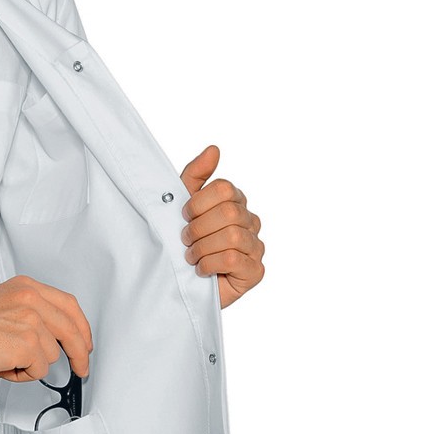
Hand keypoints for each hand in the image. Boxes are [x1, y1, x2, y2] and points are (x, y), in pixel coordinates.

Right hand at [0, 275, 92, 380]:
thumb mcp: (4, 303)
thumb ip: (31, 311)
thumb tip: (55, 336)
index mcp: (27, 286)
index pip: (69, 305)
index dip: (81, 327)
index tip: (84, 343)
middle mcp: (31, 299)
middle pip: (72, 329)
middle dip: (80, 354)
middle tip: (81, 368)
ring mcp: (31, 320)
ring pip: (52, 355)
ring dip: (31, 365)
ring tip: (4, 358)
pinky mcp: (27, 344)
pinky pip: (39, 370)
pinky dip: (21, 375)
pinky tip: (1, 365)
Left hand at [180, 144, 265, 308]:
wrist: (177, 283)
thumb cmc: (183, 242)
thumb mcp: (182, 205)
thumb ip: (196, 175)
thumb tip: (214, 149)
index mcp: (235, 202)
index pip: (224, 189)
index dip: (198, 203)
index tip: (184, 216)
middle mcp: (250, 222)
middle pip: (229, 212)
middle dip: (198, 228)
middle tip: (185, 240)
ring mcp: (256, 247)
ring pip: (232, 236)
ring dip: (202, 248)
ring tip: (191, 256)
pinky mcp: (255, 272)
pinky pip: (233, 259)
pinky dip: (210, 264)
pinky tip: (201, 270)